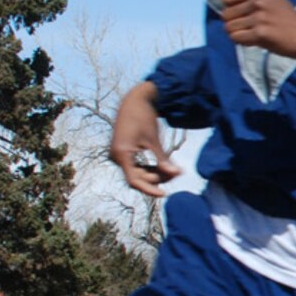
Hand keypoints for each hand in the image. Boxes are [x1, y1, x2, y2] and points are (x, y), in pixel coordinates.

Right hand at [109, 81, 179, 197]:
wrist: (135, 101)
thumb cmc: (144, 117)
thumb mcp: (154, 140)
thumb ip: (163, 159)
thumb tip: (175, 174)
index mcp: (122, 154)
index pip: (134, 180)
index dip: (150, 189)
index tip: (165, 194)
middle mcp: (117, 156)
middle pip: (138, 178)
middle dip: (158, 178)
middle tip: (178, 172)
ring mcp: (119, 155)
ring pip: (138, 173)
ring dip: (155, 174)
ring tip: (175, 169)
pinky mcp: (124, 152)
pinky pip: (137, 166)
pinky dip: (151, 167)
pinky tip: (165, 165)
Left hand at [222, 0, 295, 58]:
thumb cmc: (287, 17)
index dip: (232, 8)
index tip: (244, 14)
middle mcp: (258, 2)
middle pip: (226, 15)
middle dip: (234, 23)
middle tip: (251, 26)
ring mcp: (259, 18)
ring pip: (230, 28)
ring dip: (239, 34)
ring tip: (253, 33)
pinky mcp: (261, 33)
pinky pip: (237, 38)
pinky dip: (243, 42)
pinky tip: (255, 40)